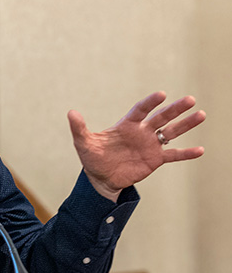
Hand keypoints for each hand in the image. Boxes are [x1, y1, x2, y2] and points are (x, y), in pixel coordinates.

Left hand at [68, 91, 205, 201]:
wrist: (101, 178)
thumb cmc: (92, 158)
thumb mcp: (84, 143)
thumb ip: (79, 128)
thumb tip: (71, 113)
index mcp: (126, 125)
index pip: (140, 110)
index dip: (150, 103)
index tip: (161, 94)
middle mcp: (141, 132)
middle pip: (161, 117)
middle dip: (175, 109)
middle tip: (190, 99)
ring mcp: (150, 145)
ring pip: (171, 132)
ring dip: (186, 125)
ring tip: (201, 115)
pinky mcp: (155, 160)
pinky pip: (173, 155)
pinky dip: (186, 153)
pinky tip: (200, 150)